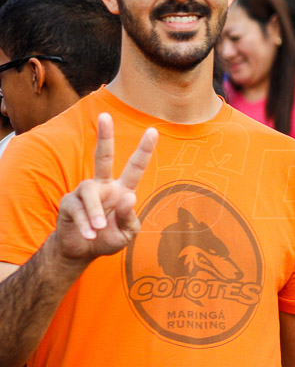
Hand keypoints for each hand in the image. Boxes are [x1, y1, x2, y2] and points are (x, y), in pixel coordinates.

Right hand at [54, 113, 156, 265]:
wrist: (82, 251)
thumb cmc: (108, 238)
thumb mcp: (127, 232)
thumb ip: (130, 217)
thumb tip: (128, 196)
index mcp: (122, 190)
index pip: (135, 167)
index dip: (144, 150)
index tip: (153, 130)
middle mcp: (103, 186)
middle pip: (102, 157)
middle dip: (104, 136)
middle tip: (105, 115)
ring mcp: (84, 192)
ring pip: (90, 192)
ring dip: (96, 212)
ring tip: (99, 228)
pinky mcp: (68, 203)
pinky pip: (77, 209)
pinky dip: (85, 223)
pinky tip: (89, 234)